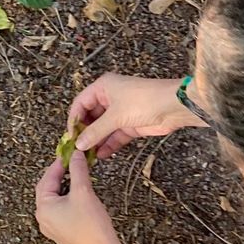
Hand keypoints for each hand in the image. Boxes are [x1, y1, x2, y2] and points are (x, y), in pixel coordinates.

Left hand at [34, 151, 115, 243]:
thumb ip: (78, 169)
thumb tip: (76, 154)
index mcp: (43, 207)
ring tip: (77, 175)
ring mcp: (52, 227)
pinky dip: (68, 198)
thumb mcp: (83, 191)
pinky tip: (79, 193)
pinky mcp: (62, 232)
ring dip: (65, 186)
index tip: (69, 153)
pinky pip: (61, 209)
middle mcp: (43, 218)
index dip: (59, 164)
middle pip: (48, 188)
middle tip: (73, 162)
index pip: (47, 178)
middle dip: (61, 174)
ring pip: (55, 199)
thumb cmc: (90, 224)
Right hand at [69, 73, 195, 160]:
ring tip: (88, 156)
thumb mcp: (116, 116)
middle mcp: (109, 98)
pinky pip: (115, 136)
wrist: (173, 107)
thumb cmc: (143, 101)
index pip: (80, 103)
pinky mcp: (130, 124)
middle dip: (85, 132)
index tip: (70, 137)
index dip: (74, 119)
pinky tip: (102, 155)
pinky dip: (109, 145)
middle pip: (91, 116)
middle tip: (78, 149)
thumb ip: (96, 131)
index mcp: (102, 87)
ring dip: (96, 140)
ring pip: (103, 128)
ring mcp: (120, 112)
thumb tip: (79, 144)